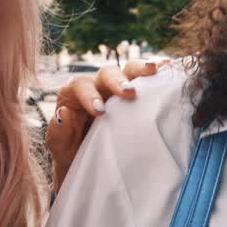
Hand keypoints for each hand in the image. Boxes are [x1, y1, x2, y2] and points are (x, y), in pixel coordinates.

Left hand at [45, 59, 159, 189]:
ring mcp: (118, 88)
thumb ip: (58, 130)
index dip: (90, 95)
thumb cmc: (71, 149)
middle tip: (130, 93)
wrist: (87, 157)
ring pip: (129, 69)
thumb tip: (64, 113)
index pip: (81, 85)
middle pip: (107, 72)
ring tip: (156, 70)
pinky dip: (157, 74)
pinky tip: (168, 71)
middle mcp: (97, 85)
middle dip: (118, 81)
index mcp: (74, 94)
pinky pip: (146, 79)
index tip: (100, 112)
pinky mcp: (136, 94)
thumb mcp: (59, 145)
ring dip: (142, 69)